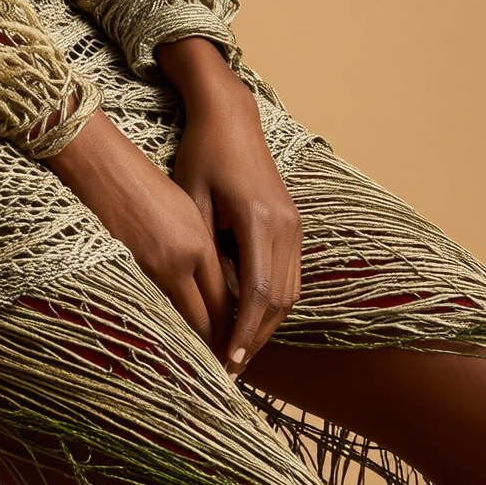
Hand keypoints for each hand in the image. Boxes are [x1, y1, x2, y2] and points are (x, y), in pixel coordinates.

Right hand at [46, 110, 231, 352]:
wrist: (104, 168)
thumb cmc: (147, 181)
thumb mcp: (187, 209)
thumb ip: (206, 249)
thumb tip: (222, 286)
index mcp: (199, 244)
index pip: (226, 300)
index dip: (236, 327)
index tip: (241, 347)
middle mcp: (179, 262)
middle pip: (207, 317)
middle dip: (218, 343)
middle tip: (226, 366)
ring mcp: (151, 270)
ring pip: (182, 318)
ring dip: (195, 338)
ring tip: (205, 358)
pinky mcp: (128, 272)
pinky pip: (157, 307)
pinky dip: (169, 323)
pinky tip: (174, 334)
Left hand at [159, 38, 303, 377]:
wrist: (231, 115)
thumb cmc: (203, 152)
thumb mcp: (191, 197)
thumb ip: (200, 248)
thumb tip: (197, 300)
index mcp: (260, 220)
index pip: (258, 293)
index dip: (244, 332)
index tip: (229, 362)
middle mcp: (286, 226)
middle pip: (279, 301)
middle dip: (255, 338)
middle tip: (230, 369)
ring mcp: (294, 224)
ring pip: (288, 292)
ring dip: (265, 325)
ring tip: (237, 352)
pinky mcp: (292, 223)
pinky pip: (288, 275)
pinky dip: (271, 303)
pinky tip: (248, 318)